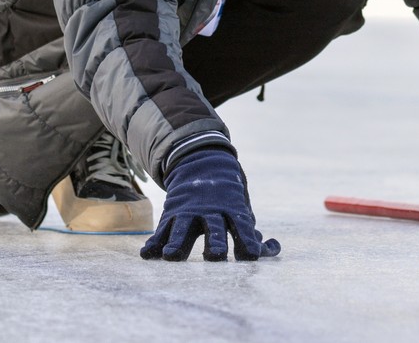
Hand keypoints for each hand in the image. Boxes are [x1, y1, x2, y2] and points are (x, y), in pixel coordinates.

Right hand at [140, 149, 280, 261]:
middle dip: (215, 242)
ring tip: (170, 256)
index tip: (251, 256)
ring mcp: (189, 212)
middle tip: (215, 256)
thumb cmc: (227, 197)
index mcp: (233, 209)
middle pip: (214, 228)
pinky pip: (162, 230)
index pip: (243, 227)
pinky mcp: (172, 214)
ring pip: (183, 228)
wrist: (202, 163)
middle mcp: (211, 210)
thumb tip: (271, 248)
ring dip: (177, 242)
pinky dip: (154, 243)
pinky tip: (147, 255)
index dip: (247, 241)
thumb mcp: (242, 210)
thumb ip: (253, 233)